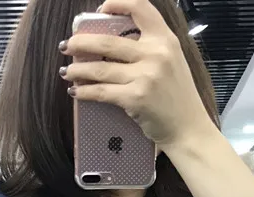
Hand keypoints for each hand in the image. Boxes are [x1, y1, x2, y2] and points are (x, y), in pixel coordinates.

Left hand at [60, 0, 213, 150]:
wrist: (187, 127)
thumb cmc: (176, 96)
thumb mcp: (171, 61)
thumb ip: (150, 48)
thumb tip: (112, 43)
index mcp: (165, 39)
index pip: (140, 7)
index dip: (117, 3)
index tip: (100, 10)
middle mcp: (155, 54)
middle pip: (108, 42)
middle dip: (80, 43)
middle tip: (66, 45)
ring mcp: (145, 76)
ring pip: (100, 69)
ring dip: (77, 69)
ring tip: (66, 71)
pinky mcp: (134, 98)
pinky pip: (101, 92)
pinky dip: (84, 91)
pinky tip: (75, 91)